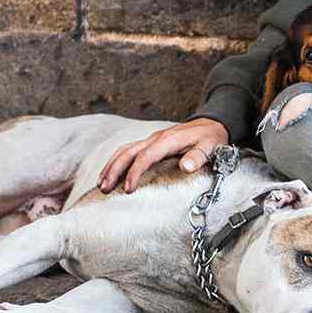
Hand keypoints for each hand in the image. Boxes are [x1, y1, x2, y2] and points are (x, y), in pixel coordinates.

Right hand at [98, 118, 228, 192]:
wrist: (210, 124)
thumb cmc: (210, 138)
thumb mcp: (210, 146)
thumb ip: (198, 156)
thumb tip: (186, 167)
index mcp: (168, 140)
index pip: (146, 156)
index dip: (135, 172)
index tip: (128, 189)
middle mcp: (155, 138)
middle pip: (128, 152)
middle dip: (114, 170)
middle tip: (104, 189)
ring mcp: (151, 139)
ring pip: (124, 150)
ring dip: (111, 166)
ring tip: (101, 184)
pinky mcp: (150, 143)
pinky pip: (128, 150)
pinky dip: (116, 161)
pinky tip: (110, 173)